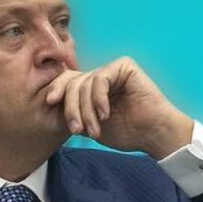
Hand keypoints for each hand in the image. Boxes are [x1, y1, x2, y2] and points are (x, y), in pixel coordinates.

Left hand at [45, 56, 194, 158]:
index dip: (56, 89)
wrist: (153, 135)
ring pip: (85, 83)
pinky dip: (99, 98)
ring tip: (94, 129)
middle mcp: (101, 76)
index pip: (67, 81)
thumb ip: (74, 113)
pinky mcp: (124, 66)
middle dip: (71, 107)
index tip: (49, 102)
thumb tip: (50, 102)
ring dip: (87, 110)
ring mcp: (112, 70)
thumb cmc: (126, 133)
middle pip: (73, 82)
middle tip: (76, 129)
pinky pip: (101, 78)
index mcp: (91, 88)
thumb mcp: (90, 125)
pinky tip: (105, 114)